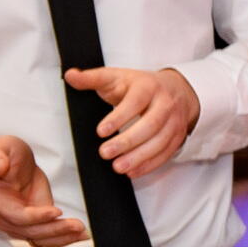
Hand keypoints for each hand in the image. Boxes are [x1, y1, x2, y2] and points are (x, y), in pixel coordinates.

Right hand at [0, 136, 85, 246]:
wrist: (8, 164)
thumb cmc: (3, 156)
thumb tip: (0, 167)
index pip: (17, 215)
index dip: (36, 217)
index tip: (56, 211)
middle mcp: (7, 217)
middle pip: (31, 232)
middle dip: (56, 230)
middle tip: (78, 225)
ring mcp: (21, 223)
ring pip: (41, 239)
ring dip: (62, 238)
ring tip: (83, 232)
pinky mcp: (35, 223)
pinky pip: (47, 238)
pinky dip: (63, 239)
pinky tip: (80, 236)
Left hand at [66, 65, 198, 179]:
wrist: (175, 89)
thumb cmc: (140, 86)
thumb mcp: (116, 77)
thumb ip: (92, 78)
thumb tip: (70, 76)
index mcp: (148, 86)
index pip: (136, 101)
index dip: (119, 117)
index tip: (101, 131)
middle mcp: (165, 103)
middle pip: (151, 124)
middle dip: (128, 141)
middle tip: (105, 153)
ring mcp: (174, 121)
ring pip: (160, 141)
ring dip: (139, 156)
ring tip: (117, 166)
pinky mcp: (177, 136)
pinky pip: (166, 153)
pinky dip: (150, 164)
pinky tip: (132, 171)